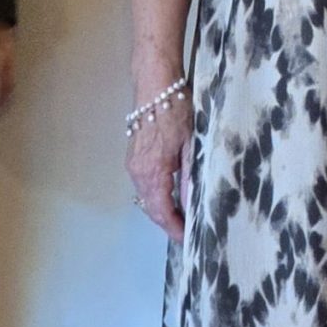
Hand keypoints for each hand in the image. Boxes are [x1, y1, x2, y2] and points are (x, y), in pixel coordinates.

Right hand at [127, 94, 195, 238]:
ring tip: (183, 218)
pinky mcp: (133, 158)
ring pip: (147, 198)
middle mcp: (138, 173)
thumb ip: (191, 178)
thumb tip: (193, 206)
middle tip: (188, 234)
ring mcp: (133, 166)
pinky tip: (172, 196)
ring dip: (162, 210)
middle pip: (152, 209)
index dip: (175, 229)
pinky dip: (157, 196)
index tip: (188, 241)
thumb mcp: (191, 144)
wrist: (155, 85)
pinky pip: (144, 186)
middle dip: (169, 223)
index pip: (162, 212)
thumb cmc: (176, 110)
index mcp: (153, 172)